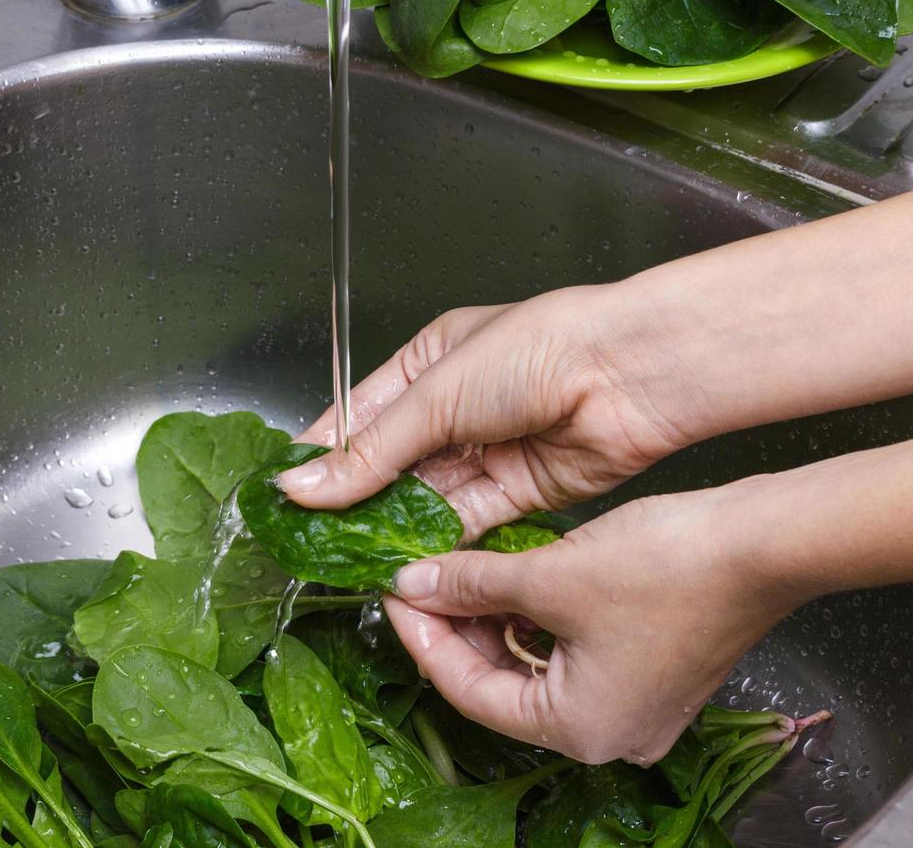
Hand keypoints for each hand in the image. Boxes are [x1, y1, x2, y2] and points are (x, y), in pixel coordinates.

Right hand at [277, 287, 699, 537]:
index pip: (358, 417)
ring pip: (425, 499)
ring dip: (393, 528)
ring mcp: (488, 450)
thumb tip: (303, 486)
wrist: (628, 374)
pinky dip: (437, 543)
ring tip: (350, 558)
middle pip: (390, 465)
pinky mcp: (519, 490)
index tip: (285, 496)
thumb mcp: (436, 396)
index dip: (322, 458)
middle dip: (355, 502)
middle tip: (311, 539)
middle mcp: (456, 407)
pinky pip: (466, 522)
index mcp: (429, 362)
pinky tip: (405, 562)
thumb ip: (371, 452)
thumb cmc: (540, 350)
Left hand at [383, 489, 800, 763]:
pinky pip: (573, 653)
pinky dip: (539, 618)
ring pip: (538, 665)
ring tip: (458, 572)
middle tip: (419, 579)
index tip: (394, 594)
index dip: (423, 638)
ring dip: (496, 619)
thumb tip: (415, 583)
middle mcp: (610, 732)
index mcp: (580, 730)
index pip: (470, 692)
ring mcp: (635, 705)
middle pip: (503, 683)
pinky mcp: (651, 671)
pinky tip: (511, 577)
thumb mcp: (550, 575)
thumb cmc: (669, 568)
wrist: (763, 542)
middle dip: (459, 627)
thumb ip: (473, 583)